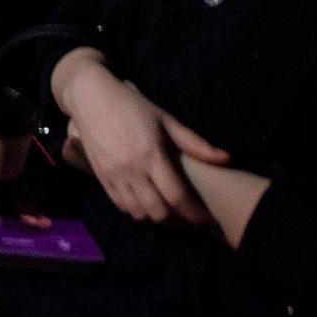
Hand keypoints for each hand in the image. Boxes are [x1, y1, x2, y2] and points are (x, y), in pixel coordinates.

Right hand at [52, 52, 228, 231]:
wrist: (91, 98)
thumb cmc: (132, 105)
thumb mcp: (165, 119)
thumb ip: (194, 143)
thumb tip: (226, 158)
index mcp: (151, 154)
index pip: (176, 195)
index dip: (193, 212)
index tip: (205, 218)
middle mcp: (131, 169)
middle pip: (158, 211)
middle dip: (176, 218)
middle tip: (187, 215)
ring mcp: (113, 175)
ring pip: (138, 213)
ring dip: (155, 215)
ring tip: (167, 210)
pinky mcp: (101, 178)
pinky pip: (121, 206)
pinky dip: (136, 210)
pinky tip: (145, 202)